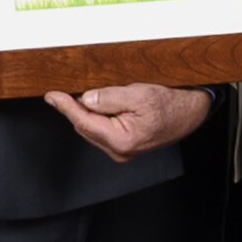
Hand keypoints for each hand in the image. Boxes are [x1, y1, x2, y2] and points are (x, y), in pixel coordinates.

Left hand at [42, 83, 211, 162]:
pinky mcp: (123, 147)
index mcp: (121, 140)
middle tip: (68, 90)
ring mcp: (121, 151)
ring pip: (91, 128)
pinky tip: (103, 106)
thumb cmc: (170, 105)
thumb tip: (86, 98)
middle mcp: (118, 151)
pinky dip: (97, 117)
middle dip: (75, 108)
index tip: (51, 96)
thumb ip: (110, 97)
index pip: (83, 122)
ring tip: (95, 96)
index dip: (65, 106)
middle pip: (84, 126)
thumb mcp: (139, 94)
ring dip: (87, 112)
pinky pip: (101, 130)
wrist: (190, 114)